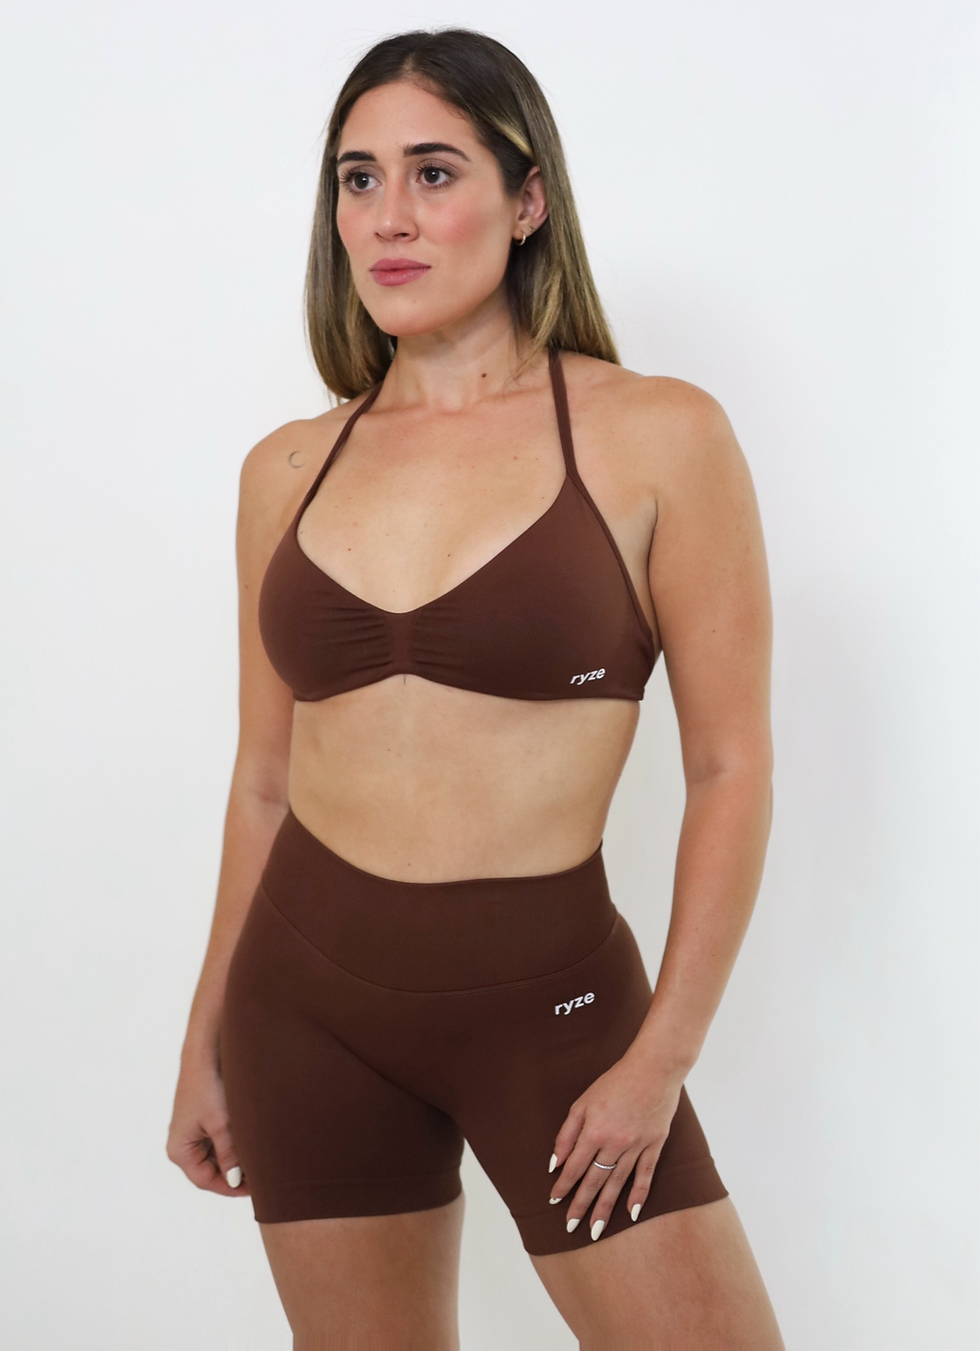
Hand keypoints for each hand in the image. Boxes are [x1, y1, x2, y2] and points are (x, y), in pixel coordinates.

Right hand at [167, 1060, 247, 1196]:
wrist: (205, 1055)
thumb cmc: (207, 1088)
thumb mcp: (221, 1125)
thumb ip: (229, 1154)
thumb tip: (237, 1180)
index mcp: (180, 1150)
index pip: (205, 1181)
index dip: (230, 1187)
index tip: (254, 1189)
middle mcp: (183, 1145)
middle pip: (211, 1171)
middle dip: (234, 1173)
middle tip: (260, 1176)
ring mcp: (193, 1133)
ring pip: (217, 1157)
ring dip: (235, 1159)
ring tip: (258, 1160)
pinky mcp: (202, 1122)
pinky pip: (218, 1142)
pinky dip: (233, 1145)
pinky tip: (250, 1143)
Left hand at [547, 1050, 683, 1239]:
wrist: (654, 1069)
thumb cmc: (614, 1082)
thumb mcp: (583, 1102)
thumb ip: (568, 1133)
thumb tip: (555, 1161)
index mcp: (594, 1132)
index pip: (574, 1167)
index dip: (563, 1186)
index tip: (554, 1201)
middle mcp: (614, 1144)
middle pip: (594, 1181)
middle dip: (581, 1206)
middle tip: (571, 1228)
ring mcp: (636, 1147)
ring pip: (617, 1184)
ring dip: (605, 1208)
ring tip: (595, 1230)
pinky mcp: (654, 1145)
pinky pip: (645, 1175)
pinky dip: (638, 1195)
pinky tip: (631, 1212)